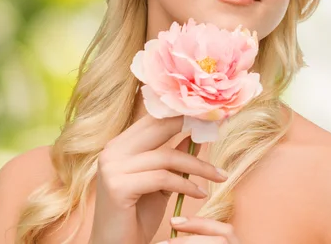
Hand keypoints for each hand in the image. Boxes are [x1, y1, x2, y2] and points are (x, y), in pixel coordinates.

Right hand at [90, 114, 228, 243]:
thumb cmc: (135, 216)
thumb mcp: (160, 182)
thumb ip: (172, 157)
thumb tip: (194, 135)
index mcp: (118, 145)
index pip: (151, 119)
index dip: (179, 114)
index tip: (206, 115)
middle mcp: (112, 151)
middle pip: (158, 128)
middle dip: (190, 126)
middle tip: (215, 128)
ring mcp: (112, 167)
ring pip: (166, 156)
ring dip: (198, 166)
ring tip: (219, 176)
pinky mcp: (118, 186)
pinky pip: (162, 178)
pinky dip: (186, 184)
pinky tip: (199, 193)